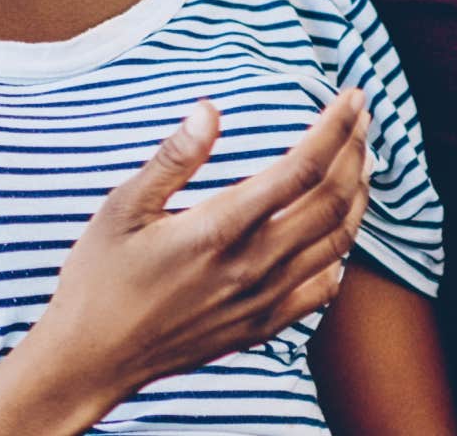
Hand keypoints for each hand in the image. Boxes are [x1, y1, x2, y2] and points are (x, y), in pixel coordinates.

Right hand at [10, 89, 373, 413]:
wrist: (92, 359)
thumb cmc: (100, 278)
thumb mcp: (122, 208)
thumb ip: (172, 159)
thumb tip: (208, 109)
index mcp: (220, 229)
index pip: (301, 169)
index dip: (335, 128)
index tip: (350, 97)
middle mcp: (252, 266)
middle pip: (331, 201)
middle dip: (356, 152)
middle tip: (363, 119)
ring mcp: (262, 300)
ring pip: (337, 243)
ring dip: (358, 197)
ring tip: (363, 163)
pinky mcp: (262, 326)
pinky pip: (322, 289)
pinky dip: (341, 254)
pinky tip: (338, 234)